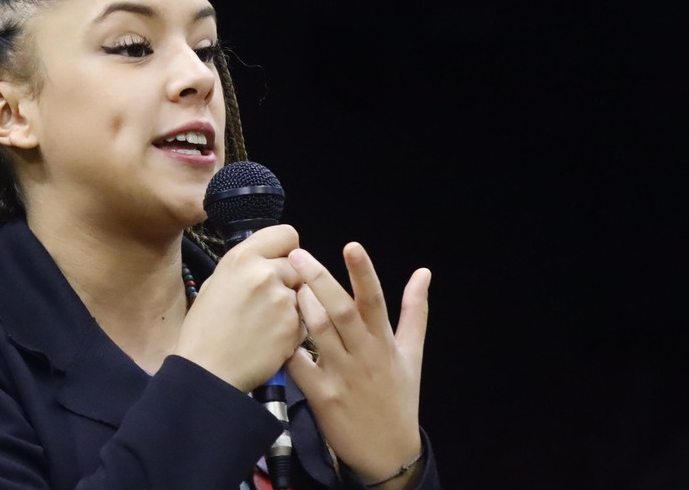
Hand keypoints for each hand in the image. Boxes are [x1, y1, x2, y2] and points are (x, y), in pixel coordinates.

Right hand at [173, 225, 306, 391]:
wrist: (208, 371)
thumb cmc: (205, 330)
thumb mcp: (216, 284)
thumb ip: (245, 268)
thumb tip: (266, 261)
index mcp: (242, 258)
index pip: (286, 234)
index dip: (287, 249)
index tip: (281, 261)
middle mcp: (265, 273)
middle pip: (298, 266)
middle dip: (289, 281)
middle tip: (269, 300)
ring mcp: (282, 300)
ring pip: (303, 294)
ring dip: (292, 305)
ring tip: (266, 323)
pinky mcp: (294, 326)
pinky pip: (305, 320)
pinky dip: (293, 328)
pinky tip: (271, 339)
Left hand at [285, 243, 430, 485]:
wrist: (388, 454)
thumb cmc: (398, 398)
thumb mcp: (412, 355)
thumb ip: (415, 312)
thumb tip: (423, 272)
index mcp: (384, 342)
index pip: (375, 301)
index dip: (363, 272)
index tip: (352, 246)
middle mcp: (365, 355)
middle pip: (342, 311)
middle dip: (320, 280)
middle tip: (298, 255)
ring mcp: (343, 376)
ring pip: (319, 333)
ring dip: (301, 306)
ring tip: (286, 285)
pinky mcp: (323, 396)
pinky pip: (300, 365)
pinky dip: (288, 346)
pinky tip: (275, 329)